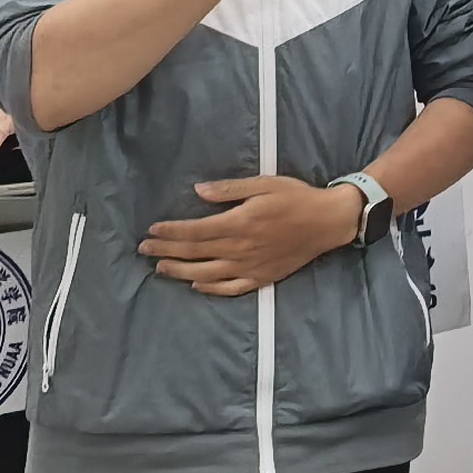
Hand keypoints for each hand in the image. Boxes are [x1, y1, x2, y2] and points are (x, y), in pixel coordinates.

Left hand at [141, 171, 365, 295]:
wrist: (328, 222)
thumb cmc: (296, 197)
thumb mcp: (264, 184)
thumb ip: (230, 189)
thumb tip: (199, 192)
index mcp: (239, 222)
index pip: (195, 231)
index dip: (171, 232)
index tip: (152, 230)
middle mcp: (240, 248)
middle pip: (195, 252)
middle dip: (166, 250)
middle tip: (144, 250)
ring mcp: (250, 266)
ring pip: (206, 273)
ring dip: (180, 271)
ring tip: (160, 268)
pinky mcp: (261, 277)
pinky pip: (230, 288)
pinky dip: (210, 288)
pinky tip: (196, 285)